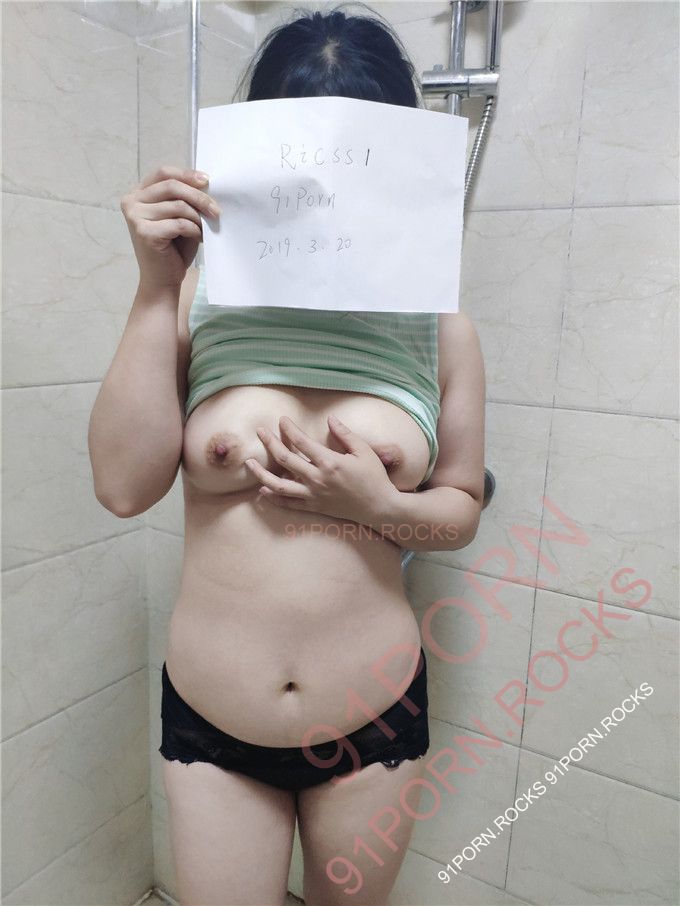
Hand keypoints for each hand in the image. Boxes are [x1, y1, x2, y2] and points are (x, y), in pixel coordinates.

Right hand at [120, 165, 220, 290]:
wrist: (162, 279)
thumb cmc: (172, 248)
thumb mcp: (178, 216)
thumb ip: (184, 198)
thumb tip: (205, 183)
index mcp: (138, 194)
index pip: (163, 173)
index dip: (187, 174)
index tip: (207, 181)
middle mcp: (132, 202)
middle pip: (172, 186)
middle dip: (199, 197)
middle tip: (216, 210)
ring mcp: (135, 217)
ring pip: (178, 205)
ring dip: (198, 218)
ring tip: (205, 229)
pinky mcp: (145, 232)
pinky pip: (179, 223)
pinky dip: (194, 230)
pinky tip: (198, 238)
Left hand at [245, 414, 399, 525]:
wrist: (380, 508)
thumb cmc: (374, 477)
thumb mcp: (364, 451)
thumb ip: (345, 434)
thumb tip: (330, 418)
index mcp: (329, 462)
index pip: (301, 442)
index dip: (289, 429)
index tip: (282, 419)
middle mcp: (317, 478)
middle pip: (285, 459)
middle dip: (269, 443)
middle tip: (260, 431)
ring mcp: (313, 495)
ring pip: (279, 485)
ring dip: (261, 473)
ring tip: (248, 464)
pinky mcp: (314, 507)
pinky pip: (289, 503)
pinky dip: (273, 498)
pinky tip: (262, 491)